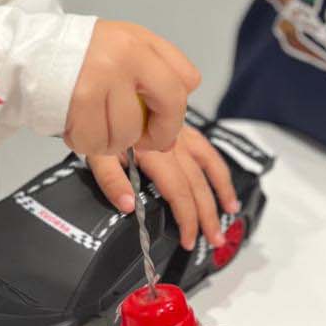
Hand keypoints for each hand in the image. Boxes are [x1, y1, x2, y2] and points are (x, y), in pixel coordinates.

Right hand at [64, 20, 199, 160]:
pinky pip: (96, 142)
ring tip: (96, 127)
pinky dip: (87, 144)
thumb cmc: (80, 56)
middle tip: (138, 140)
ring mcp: (104, 76)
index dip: (177, 111)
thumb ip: (153, 82)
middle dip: (157, 135)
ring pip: (129, 133)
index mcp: (141, 42)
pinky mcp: (80, 99)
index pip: (186, 81)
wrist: (31, 50)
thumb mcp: (123, 48)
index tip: (160, 123)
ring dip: (113, 142)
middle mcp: (127, 55)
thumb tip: (169, 139)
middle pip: (169, 108)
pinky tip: (79, 128)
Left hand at [87, 127, 240, 250]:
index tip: (188, 239)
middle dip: (208, 214)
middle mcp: (172, 141)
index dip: (186, 218)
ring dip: (221, 190)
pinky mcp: (181, 126)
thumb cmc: (98, 119)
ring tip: (230, 211)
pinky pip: (206, 148)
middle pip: (196, 183)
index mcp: (153, 150)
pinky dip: (217, 166)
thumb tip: (129, 206)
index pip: (178, 191)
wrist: (108, 86)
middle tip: (214, 239)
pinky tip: (223, 180)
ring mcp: (179, 132)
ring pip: (209, 163)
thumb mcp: (95, 150)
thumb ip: (111, 180)